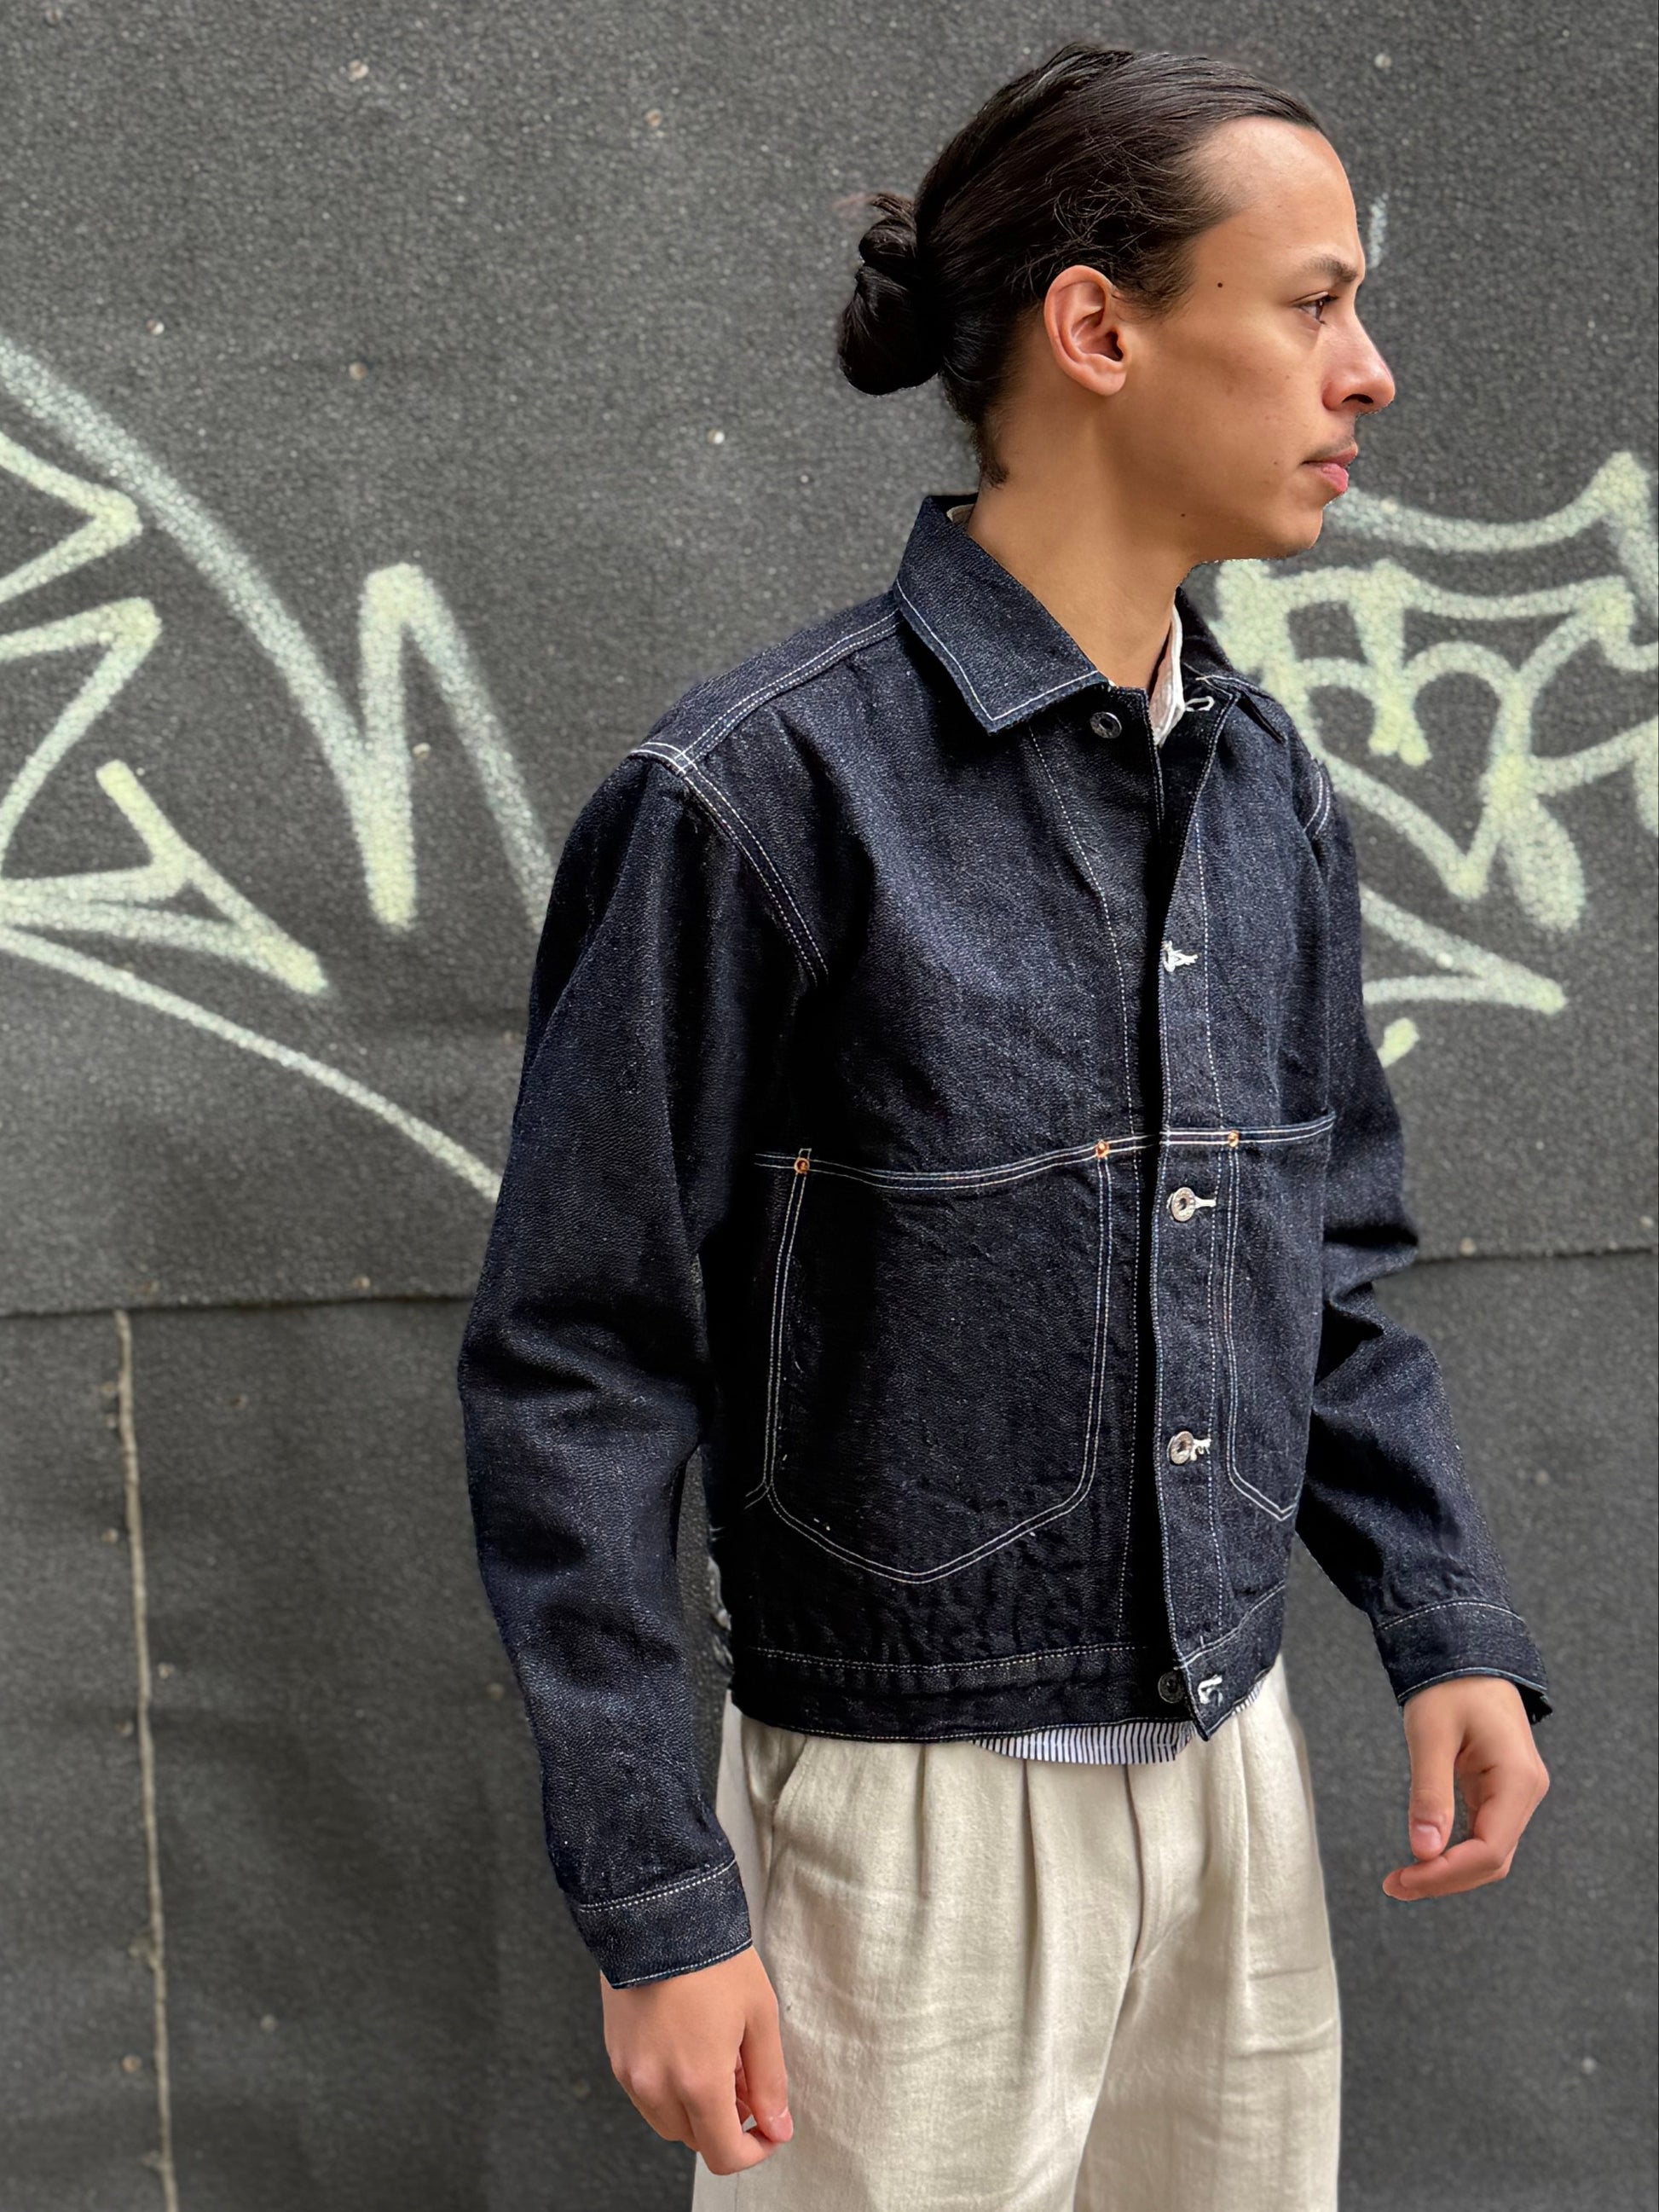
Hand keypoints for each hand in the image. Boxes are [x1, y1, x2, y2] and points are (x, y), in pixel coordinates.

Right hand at [600, 1944, 792, 2174]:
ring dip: (694, 2107)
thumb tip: (778, 2127)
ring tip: (716, 2056)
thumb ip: (770, 2080)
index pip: (724, 2154)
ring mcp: (630, 2072)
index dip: (754, 2150)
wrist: (659, 1913)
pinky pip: (645, 2093)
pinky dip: (668, 2087)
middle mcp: (657, 2086)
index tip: (768, 2128)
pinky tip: (687, 2045)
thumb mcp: (759, 2015)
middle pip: (695, 2139)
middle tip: (745, 2078)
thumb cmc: (713, 1958)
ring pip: (667, 2119)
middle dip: (725, 2122)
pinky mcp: (615, 2054)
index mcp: (698, 2081)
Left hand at [1382, 1675, 1549, 1901]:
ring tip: (1402, 1878)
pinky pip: (1483, 1833)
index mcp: (1517, 1779)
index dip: (1447, 1873)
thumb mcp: (1431, 1735)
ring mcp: (1516, 1792)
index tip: (1404, 1880)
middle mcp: (1526, 1791)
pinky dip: (1455, 1850)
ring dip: (1449, 1870)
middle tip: (1394, 1885)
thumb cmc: (1448, 1686)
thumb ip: (1429, 1793)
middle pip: (1492, 1859)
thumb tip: (1422, 1850)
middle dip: (1445, 1878)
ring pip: (1489, 1851)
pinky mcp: (1501, 1789)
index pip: (1490, 1850)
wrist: (1466, 1652)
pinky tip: (1424, 1855)